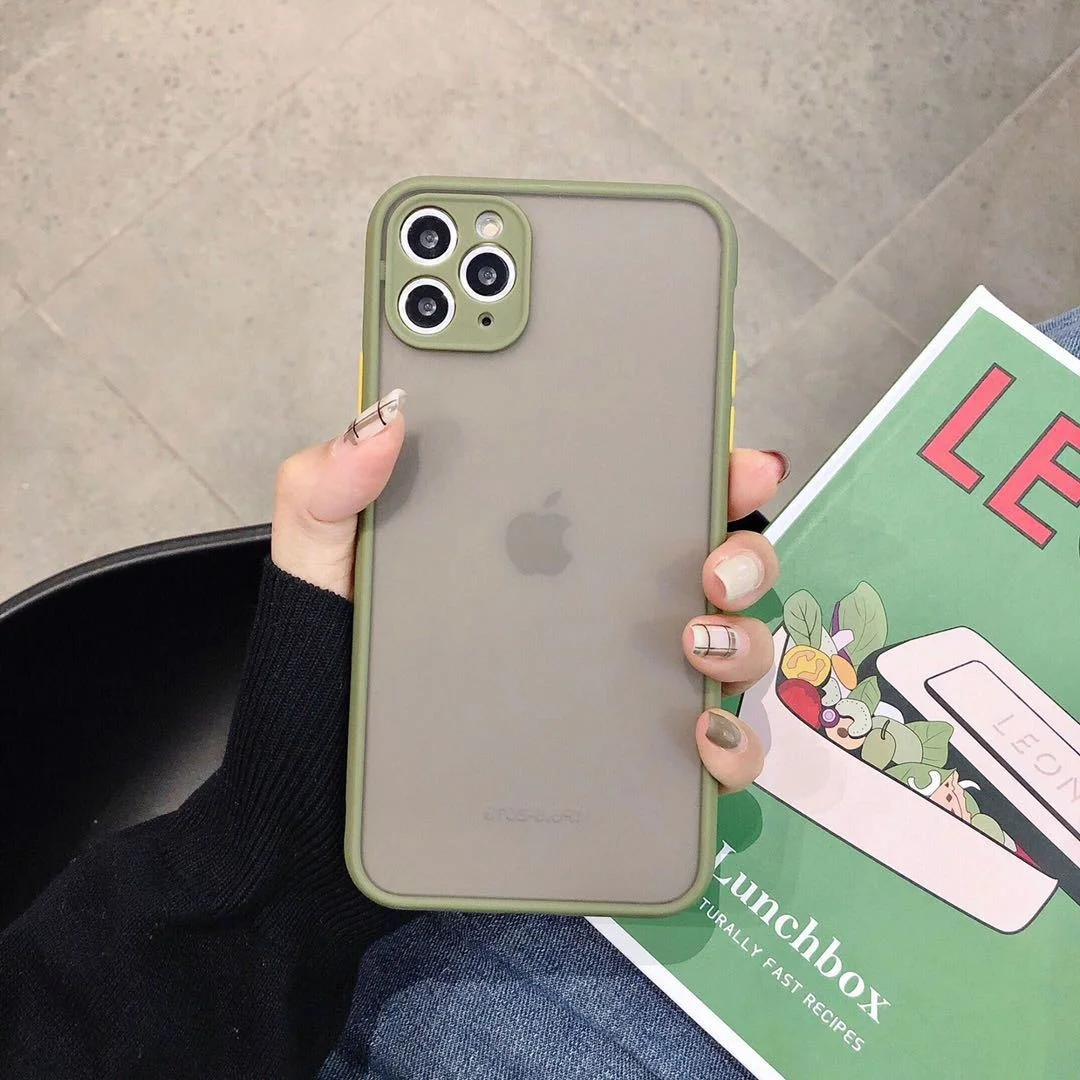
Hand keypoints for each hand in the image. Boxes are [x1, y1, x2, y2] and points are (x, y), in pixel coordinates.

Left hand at [271, 391, 783, 791]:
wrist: (315, 785)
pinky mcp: (616, 765)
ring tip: (696, 640)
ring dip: (741, 640)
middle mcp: (595, 609)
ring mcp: (613, 687)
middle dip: (743, 552)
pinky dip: (727, 745)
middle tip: (712, 563)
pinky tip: (698, 735)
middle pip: (710, 567)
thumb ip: (332, 483)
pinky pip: (703, 754)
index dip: (704, 465)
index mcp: (542, 543)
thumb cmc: (328, 657)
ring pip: (726, 652)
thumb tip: (385, 419)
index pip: (642, 489)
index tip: (734, 458)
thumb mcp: (320, 557)